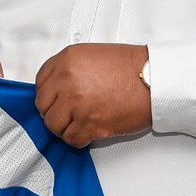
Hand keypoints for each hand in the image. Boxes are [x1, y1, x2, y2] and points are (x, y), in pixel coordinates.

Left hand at [34, 43, 150, 146]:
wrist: (155, 80)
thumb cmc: (132, 67)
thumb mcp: (93, 56)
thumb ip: (72, 70)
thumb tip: (59, 88)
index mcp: (67, 60)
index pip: (40, 82)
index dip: (48, 95)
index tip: (55, 100)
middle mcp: (67, 80)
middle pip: (44, 105)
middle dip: (54, 112)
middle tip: (67, 115)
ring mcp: (76, 103)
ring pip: (54, 125)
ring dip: (65, 128)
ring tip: (79, 124)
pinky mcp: (89, 123)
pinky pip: (71, 138)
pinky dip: (78, 139)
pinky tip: (87, 133)